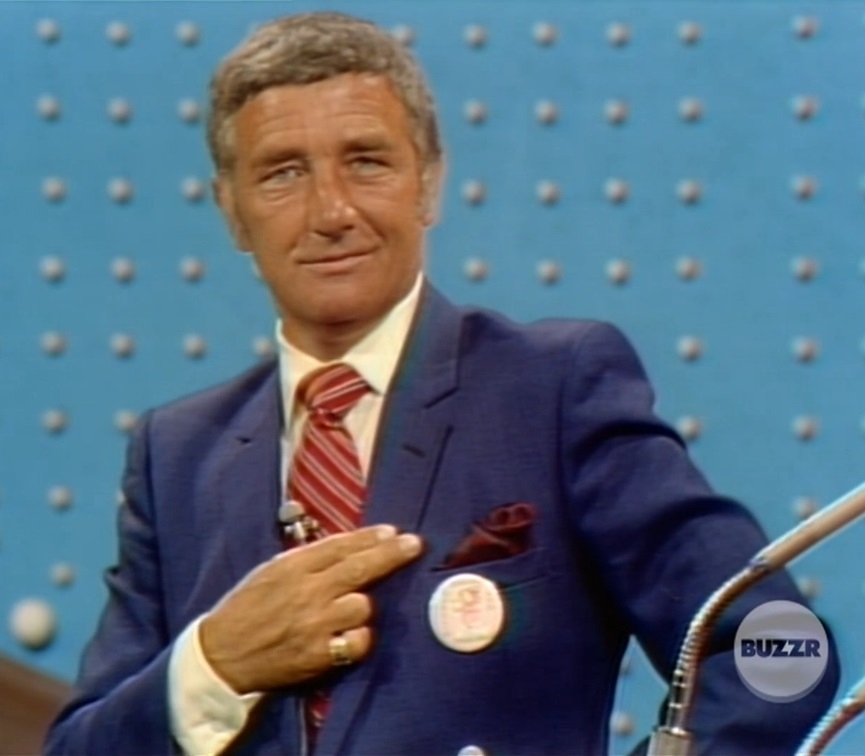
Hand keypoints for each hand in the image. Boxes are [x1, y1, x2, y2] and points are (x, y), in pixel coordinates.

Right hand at [199, 525, 422, 693]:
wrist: (221, 656)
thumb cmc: (247, 608)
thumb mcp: (270, 571)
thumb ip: (307, 560)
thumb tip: (348, 546)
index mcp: (292, 567)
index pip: (340, 546)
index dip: (369, 537)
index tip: (392, 531)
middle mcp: (307, 592)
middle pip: (360, 568)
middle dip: (391, 554)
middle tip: (414, 544)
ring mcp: (315, 624)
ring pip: (363, 606)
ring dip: (362, 606)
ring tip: (349, 610)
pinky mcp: (319, 656)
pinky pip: (358, 642)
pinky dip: (358, 638)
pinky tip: (349, 636)